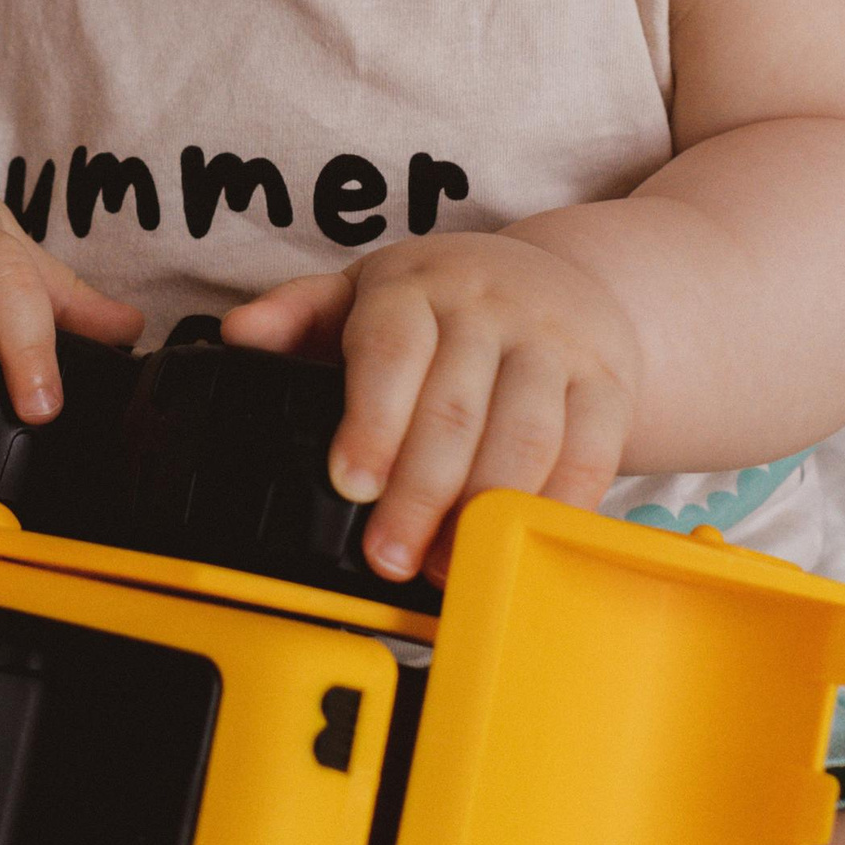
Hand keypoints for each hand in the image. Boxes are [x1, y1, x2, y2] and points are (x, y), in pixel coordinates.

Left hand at [221, 231, 640, 580]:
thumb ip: (299, 315)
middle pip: (455, 406)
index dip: (372, 420)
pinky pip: (589, 453)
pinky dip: (557, 509)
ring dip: (484, 512)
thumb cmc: (448, 299)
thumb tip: (236, 335)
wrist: (567, 278)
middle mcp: (490, 306)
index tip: (350, 483)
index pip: (392, 349)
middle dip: (419, 492)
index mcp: (419, 285)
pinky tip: (519, 546)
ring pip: (524, 435)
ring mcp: (556, 344)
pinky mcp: (608, 383)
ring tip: (444, 566)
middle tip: (387, 556)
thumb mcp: (368, 291)